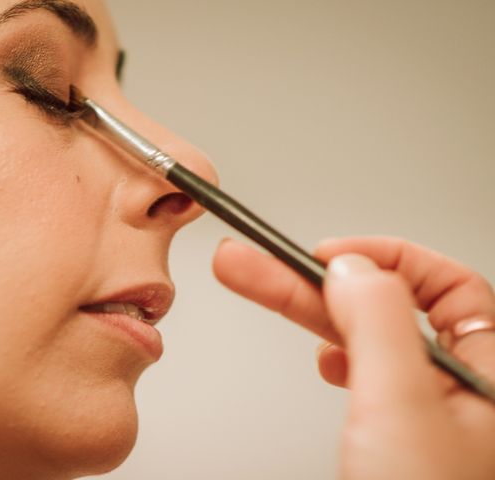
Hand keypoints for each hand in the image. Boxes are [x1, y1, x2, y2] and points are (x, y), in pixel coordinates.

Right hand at [213, 237, 494, 479]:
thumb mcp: (400, 408)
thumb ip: (378, 323)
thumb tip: (353, 266)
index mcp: (492, 372)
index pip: (447, 283)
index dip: (383, 258)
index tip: (323, 256)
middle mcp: (468, 388)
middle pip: (387, 308)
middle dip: (310, 283)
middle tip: (249, 265)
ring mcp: (432, 413)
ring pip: (370, 338)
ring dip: (318, 314)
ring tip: (265, 291)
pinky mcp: (401, 434)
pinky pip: (369, 372)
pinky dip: (338, 354)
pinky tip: (324, 358)